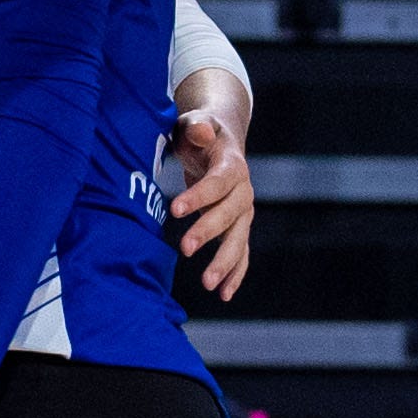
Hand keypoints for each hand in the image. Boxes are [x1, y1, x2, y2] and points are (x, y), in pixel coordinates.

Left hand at [165, 105, 254, 297]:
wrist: (219, 143)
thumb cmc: (199, 134)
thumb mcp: (194, 123)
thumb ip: (196, 127)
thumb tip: (202, 132)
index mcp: (232, 165)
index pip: (217, 183)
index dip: (198, 197)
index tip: (175, 209)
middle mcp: (243, 191)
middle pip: (229, 215)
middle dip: (208, 232)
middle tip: (184, 249)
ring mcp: (243, 212)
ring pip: (238, 239)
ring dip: (225, 262)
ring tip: (208, 284)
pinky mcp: (238, 228)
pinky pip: (241, 253)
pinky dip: (235, 273)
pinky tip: (225, 294)